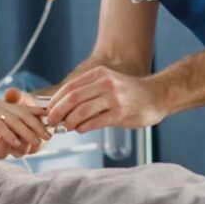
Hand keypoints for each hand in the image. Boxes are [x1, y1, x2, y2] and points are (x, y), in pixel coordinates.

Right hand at [0, 88, 47, 158]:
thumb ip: (2, 123)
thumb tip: (14, 134)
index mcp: (2, 105)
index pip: (24, 108)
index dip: (39, 113)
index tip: (52, 119)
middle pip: (22, 114)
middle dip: (37, 125)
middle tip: (48, 136)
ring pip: (13, 120)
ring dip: (27, 132)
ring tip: (37, 142)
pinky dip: (9, 135)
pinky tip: (16, 143)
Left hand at [47, 67, 166, 132]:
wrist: (156, 96)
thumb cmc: (129, 93)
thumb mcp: (107, 82)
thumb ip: (88, 91)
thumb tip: (61, 106)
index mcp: (99, 74)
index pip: (69, 87)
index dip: (55, 101)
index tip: (48, 111)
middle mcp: (105, 84)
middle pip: (72, 99)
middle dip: (57, 112)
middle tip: (52, 122)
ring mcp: (113, 99)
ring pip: (81, 112)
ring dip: (69, 122)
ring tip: (68, 127)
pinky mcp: (120, 114)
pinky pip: (94, 123)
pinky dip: (82, 128)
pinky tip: (81, 129)